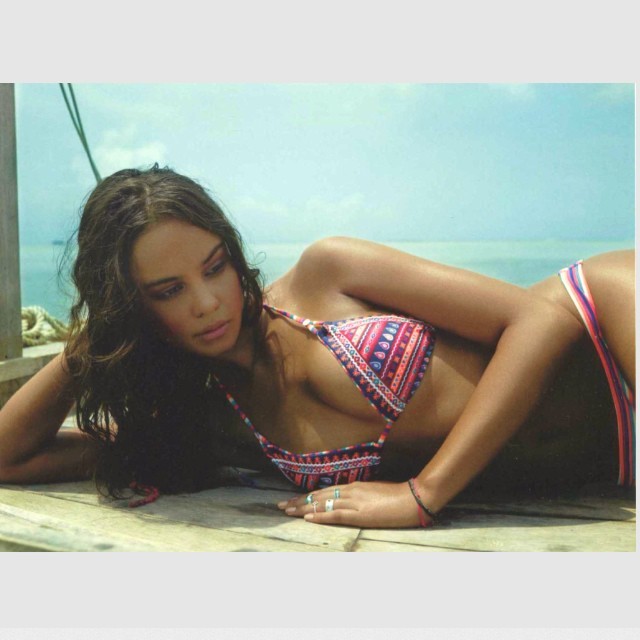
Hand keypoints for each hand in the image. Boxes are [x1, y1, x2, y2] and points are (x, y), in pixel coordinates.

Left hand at [276, 481, 430, 528]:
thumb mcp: (375, 493)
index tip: (293, 500)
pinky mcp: (361, 514)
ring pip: (323, 505)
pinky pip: (336, 515)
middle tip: (281, 506)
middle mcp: (350, 491)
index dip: (308, 497)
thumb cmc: (398, 496)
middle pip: (319, 497)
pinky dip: (321, 516)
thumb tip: (349, 501)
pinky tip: (308, 518)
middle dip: (299, 501)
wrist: (414, 498)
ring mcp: (355, 502)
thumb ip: (360, 496)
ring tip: (288, 511)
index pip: (325, 492)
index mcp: (354, 487)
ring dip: (303, 508)